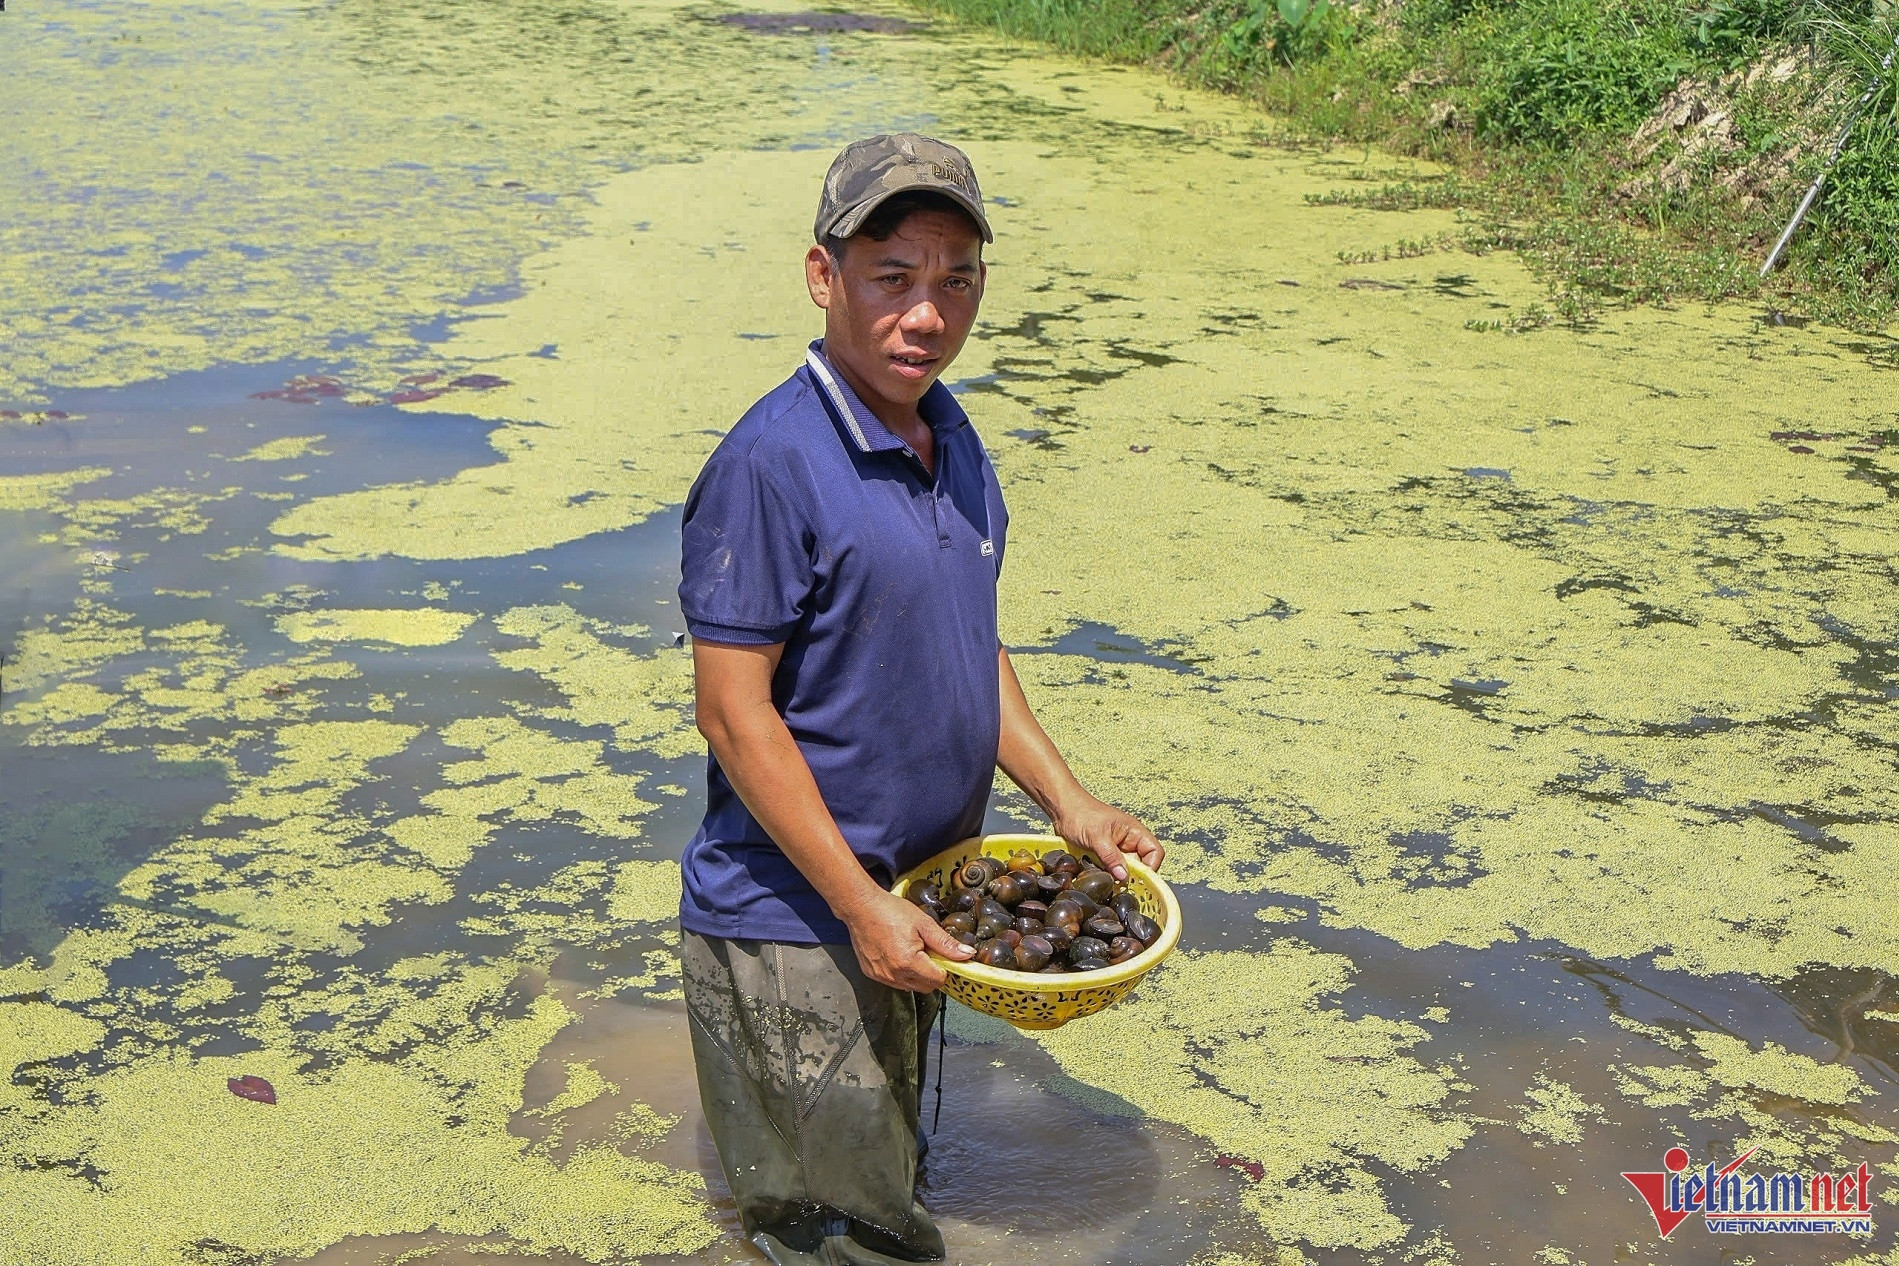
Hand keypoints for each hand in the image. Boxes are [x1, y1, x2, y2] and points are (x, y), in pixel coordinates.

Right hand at [842, 890, 973, 991]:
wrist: (860, 907)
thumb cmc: (890, 911)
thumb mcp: (923, 923)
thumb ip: (946, 943)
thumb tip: (967, 954)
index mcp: (909, 962)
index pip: (939, 980)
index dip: (944, 968)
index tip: (942, 955)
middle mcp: (894, 975)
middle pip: (926, 987)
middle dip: (932, 973)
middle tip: (927, 951)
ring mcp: (882, 977)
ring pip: (911, 986)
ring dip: (917, 974)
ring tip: (911, 950)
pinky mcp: (873, 975)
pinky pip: (895, 982)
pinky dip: (901, 973)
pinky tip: (897, 953)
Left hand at [1053, 794, 1163, 882]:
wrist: (1062, 809)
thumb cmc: (1081, 813)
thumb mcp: (1097, 836)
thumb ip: (1111, 857)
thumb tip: (1123, 876)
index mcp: (1134, 832)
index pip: (1154, 852)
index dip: (1151, 867)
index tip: (1137, 879)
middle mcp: (1128, 841)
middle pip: (1140, 865)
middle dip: (1131, 875)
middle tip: (1118, 883)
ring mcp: (1116, 849)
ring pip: (1124, 869)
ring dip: (1115, 876)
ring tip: (1105, 878)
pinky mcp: (1104, 855)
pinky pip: (1110, 870)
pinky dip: (1105, 875)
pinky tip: (1096, 875)